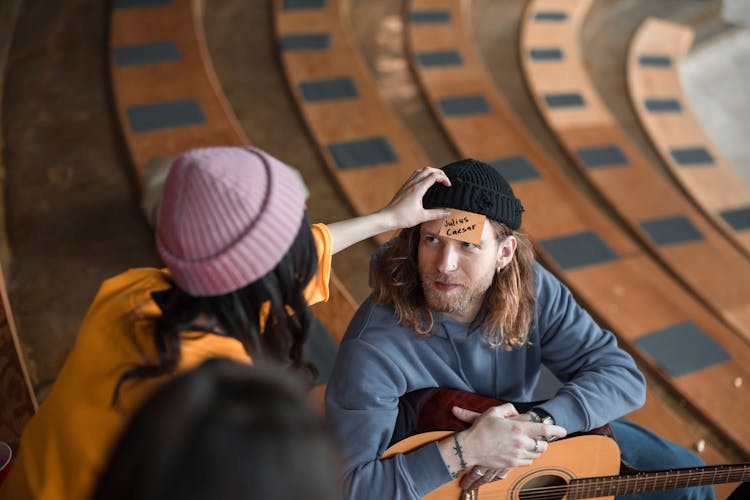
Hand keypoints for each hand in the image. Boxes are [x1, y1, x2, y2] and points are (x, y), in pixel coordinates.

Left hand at [378, 167, 450, 229]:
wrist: (387, 218)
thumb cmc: (402, 217)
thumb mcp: (422, 217)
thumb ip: (436, 214)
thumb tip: (447, 213)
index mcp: (418, 189)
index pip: (434, 176)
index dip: (444, 178)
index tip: (448, 186)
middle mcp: (412, 184)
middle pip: (428, 169)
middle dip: (439, 172)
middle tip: (445, 180)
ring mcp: (407, 184)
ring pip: (420, 170)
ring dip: (430, 172)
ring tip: (436, 179)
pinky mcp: (404, 188)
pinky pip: (414, 175)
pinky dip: (422, 175)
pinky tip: (424, 183)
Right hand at [450, 404, 566, 490]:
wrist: (470, 448)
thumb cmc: (481, 429)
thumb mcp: (493, 412)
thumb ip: (508, 409)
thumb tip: (516, 412)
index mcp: (518, 428)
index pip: (543, 430)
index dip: (556, 430)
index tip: (563, 431)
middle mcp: (520, 442)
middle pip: (542, 445)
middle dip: (544, 442)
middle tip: (539, 438)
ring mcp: (517, 454)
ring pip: (536, 454)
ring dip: (535, 449)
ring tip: (528, 444)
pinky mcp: (512, 463)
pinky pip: (527, 461)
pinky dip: (527, 457)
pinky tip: (520, 452)